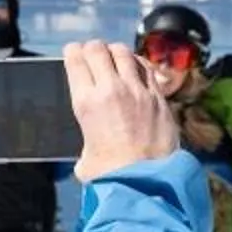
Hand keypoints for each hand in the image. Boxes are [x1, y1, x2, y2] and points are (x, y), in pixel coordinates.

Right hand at [69, 40, 180, 182]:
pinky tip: (136, 68)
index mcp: (86, 102)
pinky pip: (147, 68)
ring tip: (114, 57)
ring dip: (116, 51)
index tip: (73, 52)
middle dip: (93, 48)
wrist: (144, 183)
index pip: (75, 60)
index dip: (72, 52)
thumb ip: (87, 144)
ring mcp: (137, 91)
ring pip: (124, 53)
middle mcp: (111, 90)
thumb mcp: (85, 159)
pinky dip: (138, 63)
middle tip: (93, 52)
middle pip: (98, 49)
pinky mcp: (158, 97)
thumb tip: (91, 153)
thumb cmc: (111, 176)